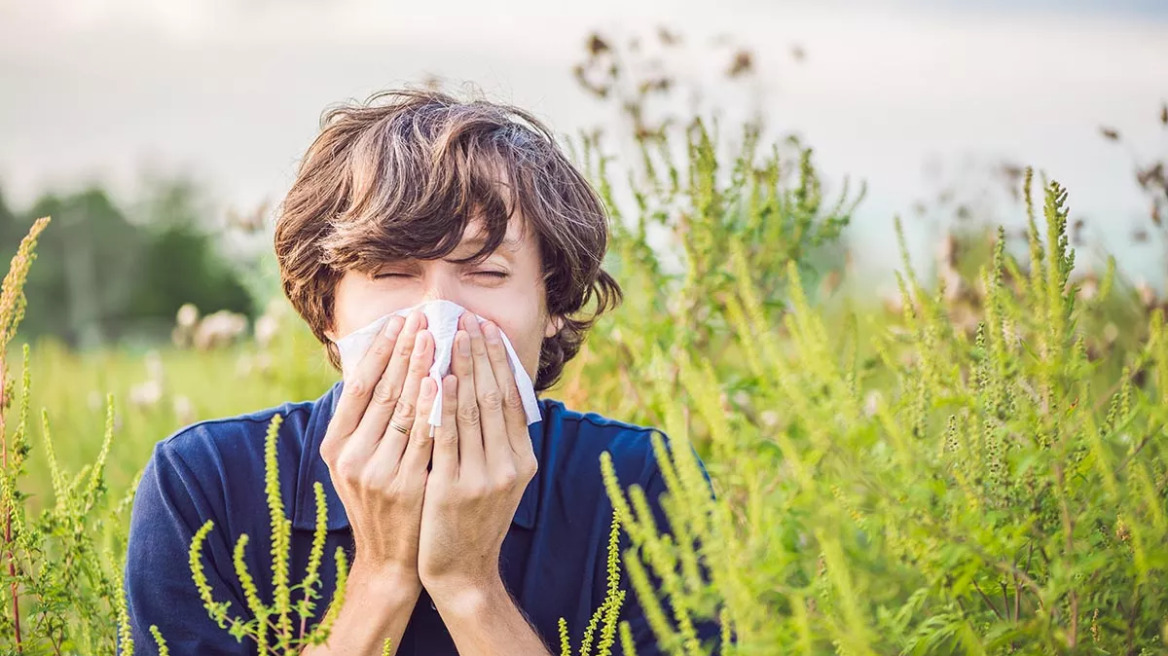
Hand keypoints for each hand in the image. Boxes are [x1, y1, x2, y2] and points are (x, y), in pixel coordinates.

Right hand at [319, 309, 436, 592]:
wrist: (390, 559)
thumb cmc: (380, 500)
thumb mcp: (358, 462)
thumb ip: (365, 421)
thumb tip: (379, 364)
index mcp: (335, 446)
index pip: (359, 386)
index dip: (380, 351)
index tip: (398, 320)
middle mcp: (351, 457)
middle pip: (382, 391)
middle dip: (404, 351)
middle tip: (422, 317)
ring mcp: (377, 472)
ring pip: (403, 409)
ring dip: (421, 369)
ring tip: (436, 336)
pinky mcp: (405, 485)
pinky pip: (423, 437)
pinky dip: (434, 407)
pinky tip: (444, 381)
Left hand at [417, 312, 537, 602]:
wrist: (461, 571)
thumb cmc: (473, 520)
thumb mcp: (498, 480)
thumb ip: (498, 441)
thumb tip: (493, 391)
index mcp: (522, 460)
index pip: (512, 398)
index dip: (500, 360)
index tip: (487, 329)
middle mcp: (509, 465)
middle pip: (495, 396)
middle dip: (481, 354)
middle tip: (469, 319)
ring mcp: (483, 477)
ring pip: (473, 410)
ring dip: (462, 368)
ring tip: (452, 335)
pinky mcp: (453, 487)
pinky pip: (448, 436)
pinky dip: (445, 404)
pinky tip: (439, 378)